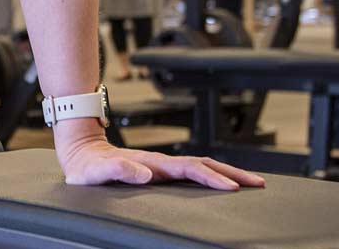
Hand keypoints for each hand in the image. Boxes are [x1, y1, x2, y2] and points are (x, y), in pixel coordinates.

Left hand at [59, 135, 264, 190]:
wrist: (79, 151)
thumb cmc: (86, 165)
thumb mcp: (95, 172)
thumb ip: (117, 170)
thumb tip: (143, 174)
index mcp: (150, 164)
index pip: (188, 169)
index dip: (210, 178)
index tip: (231, 188)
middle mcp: (159, 163)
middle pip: (203, 165)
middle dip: (231, 173)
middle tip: (258, 183)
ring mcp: (160, 166)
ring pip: (200, 167)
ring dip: (225, 173)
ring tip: (250, 182)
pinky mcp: (158, 172)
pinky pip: (191, 173)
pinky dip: (211, 177)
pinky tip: (221, 184)